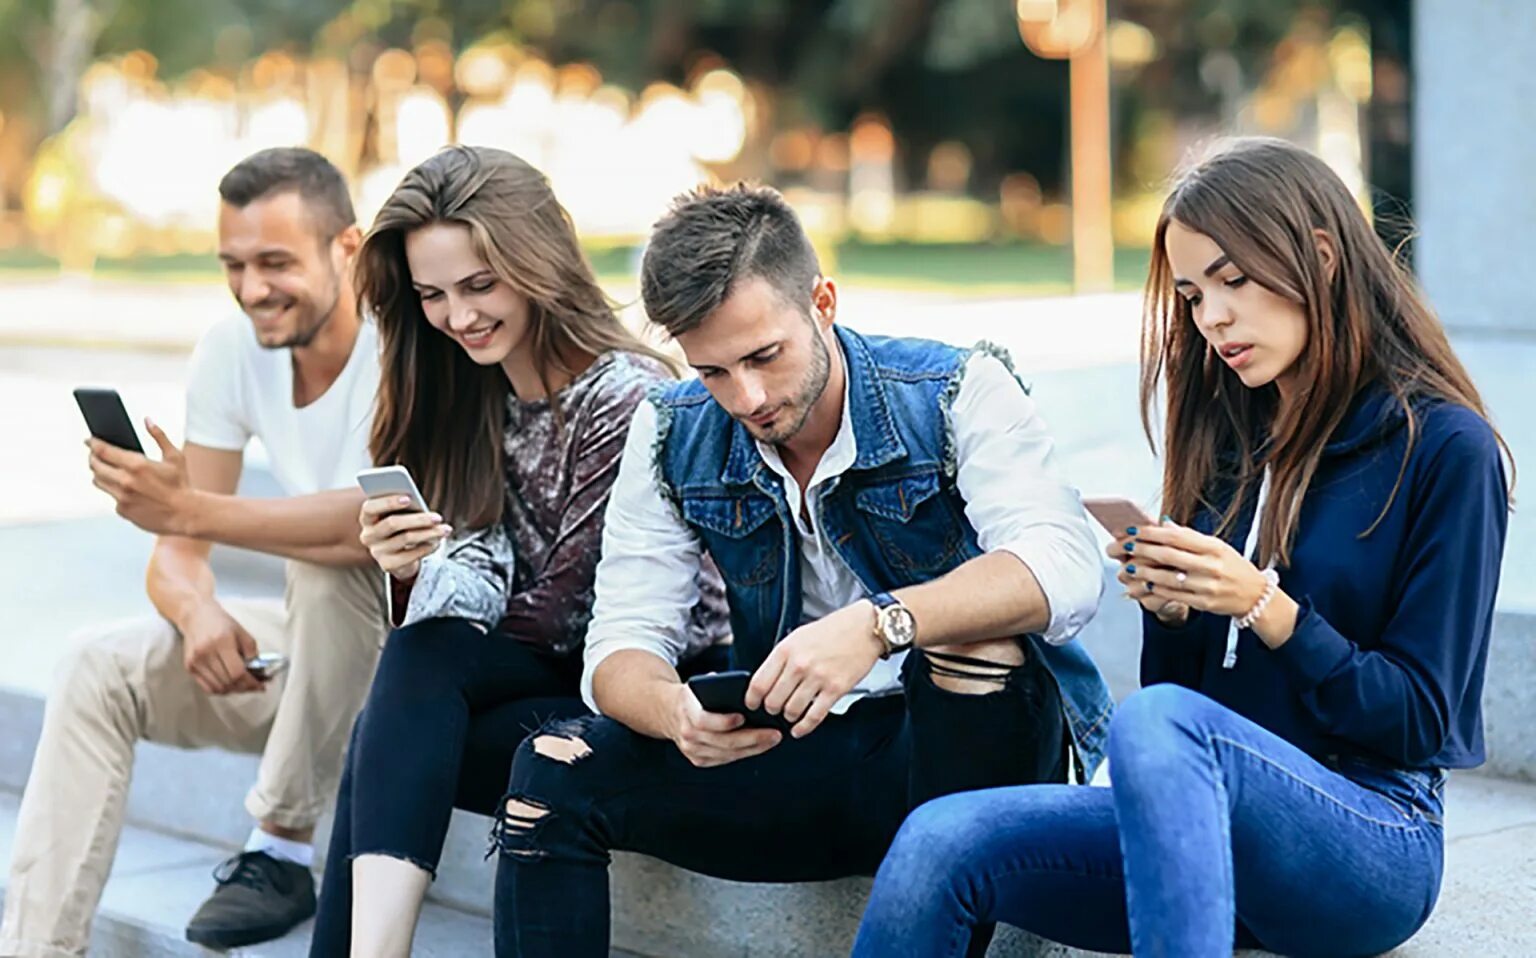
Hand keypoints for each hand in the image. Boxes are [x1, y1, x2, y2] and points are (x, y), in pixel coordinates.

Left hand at [87, 420, 195, 535]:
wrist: (185, 514)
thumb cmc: (181, 485)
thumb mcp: (175, 457)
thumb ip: (159, 436)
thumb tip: (148, 421)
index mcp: (137, 465)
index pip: (103, 450)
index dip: (92, 443)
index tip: (89, 440)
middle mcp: (125, 481)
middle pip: (95, 465)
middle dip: (93, 458)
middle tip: (96, 454)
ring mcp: (121, 497)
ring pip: (98, 481)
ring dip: (99, 473)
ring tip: (107, 470)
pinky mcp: (122, 510)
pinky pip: (111, 496)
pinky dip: (114, 491)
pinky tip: (125, 489)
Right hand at [181, 602, 264, 695]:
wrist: (196, 616)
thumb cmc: (222, 623)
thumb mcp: (242, 633)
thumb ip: (252, 653)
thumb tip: (259, 673)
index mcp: (222, 642)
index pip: (237, 672)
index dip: (251, 683)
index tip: (260, 686)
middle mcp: (206, 654)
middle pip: (228, 682)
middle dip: (244, 688)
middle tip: (254, 686)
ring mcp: (195, 662)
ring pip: (218, 688)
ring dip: (233, 690)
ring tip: (243, 685)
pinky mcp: (189, 668)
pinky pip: (207, 688)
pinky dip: (221, 690)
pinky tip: (229, 685)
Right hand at [358, 495, 451, 580]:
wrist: (399, 554)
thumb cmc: (401, 527)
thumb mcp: (400, 514)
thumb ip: (404, 507)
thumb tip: (419, 504)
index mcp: (367, 518)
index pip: (370, 507)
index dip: (388, 502)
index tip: (408, 498)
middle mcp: (368, 535)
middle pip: (392, 524)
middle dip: (418, 519)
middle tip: (437, 517)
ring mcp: (377, 551)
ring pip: (406, 539)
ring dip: (428, 533)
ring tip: (444, 529)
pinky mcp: (387, 565)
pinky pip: (410, 555)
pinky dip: (426, 547)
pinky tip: (437, 542)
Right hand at [667, 683, 780, 767]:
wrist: (668, 713)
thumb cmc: (692, 697)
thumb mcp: (699, 685)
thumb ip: (718, 685)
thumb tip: (746, 689)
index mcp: (686, 711)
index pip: (704, 721)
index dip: (724, 722)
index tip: (744, 717)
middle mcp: (687, 734)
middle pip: (724, 742)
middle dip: (753, 738)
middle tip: (774, 733)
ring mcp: (693, 750)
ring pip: (728, 754)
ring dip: (754, 748)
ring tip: (772, 739)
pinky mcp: (699, 760)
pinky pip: (726, 760)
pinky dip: (745, 753)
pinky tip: (760, 746)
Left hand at [745, 600, 883, 739]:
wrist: (864, 628)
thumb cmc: (831, 631)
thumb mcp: (798, 637)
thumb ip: (781, 658)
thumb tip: (765, 682)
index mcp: (785, 650)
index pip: (759, 683)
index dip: (752, 700)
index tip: (752, 705)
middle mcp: (799, 665)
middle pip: (773, 701)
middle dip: (771, 710)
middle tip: (774, 710)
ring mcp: (818, 678)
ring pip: (791, 711)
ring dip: (788, 717)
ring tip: (790, 714)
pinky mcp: (836, 689)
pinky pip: (814, 716)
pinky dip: (804, 727)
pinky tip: (799, 729)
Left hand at [1116, 521, 1269, 617]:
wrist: (1256, 596)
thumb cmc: (1232, 567)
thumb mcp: (1217, 546)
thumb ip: (1190, 537)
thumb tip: (1164, 524)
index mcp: (1214, 547)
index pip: (1177, 536)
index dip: (1152, 533)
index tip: (1133, 530)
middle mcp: (1211, 565)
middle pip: (1169, 556)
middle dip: (1142, 550)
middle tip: (1124, 547)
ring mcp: (1208, 586)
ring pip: (1168, 578)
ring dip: (1144, 572)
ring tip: (1129, 567)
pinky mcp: (1204, 603)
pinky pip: (1174, 595)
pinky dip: (1156, 589)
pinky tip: (1144, 585)